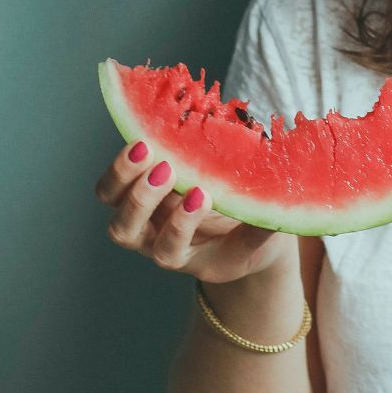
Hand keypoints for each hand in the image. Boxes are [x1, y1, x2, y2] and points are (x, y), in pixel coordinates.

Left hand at [94, 143, 297, 284]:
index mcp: (184, 256)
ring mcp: (141, 215)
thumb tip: (279, 202)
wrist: (231, 233)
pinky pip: (114, 181)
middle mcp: (153, 239)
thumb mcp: (260, 237)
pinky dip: (123, 162)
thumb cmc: (247, 235)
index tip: (203, 195)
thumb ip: (263, 224)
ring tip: (146, 148)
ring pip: (112, 202)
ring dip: (124, 177)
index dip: (181, 225)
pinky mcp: (135, 190)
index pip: (170, 249)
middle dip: (143, 199)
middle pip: (126, 231)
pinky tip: (144, 136)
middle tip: (167, 169)